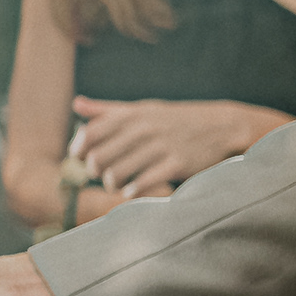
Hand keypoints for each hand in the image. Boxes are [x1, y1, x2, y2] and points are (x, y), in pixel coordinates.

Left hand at [68, 96, 287, 202]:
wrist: (220, 127)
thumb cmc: (173, 120)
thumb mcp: (141, 110)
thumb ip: (107, 110)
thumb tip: (76, 103)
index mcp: (132, 114)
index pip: (90, 133)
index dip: (78, 149)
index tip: (80, 158)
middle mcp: (144, 129)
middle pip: (99, 157)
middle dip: (94, 171)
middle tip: (101, 174)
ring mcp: (161, 146)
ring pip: (118, 173)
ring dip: (112, 184)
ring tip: (117, 184)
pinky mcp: (176, 163)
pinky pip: (143, 183)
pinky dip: (132, 191)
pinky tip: (132, 191)